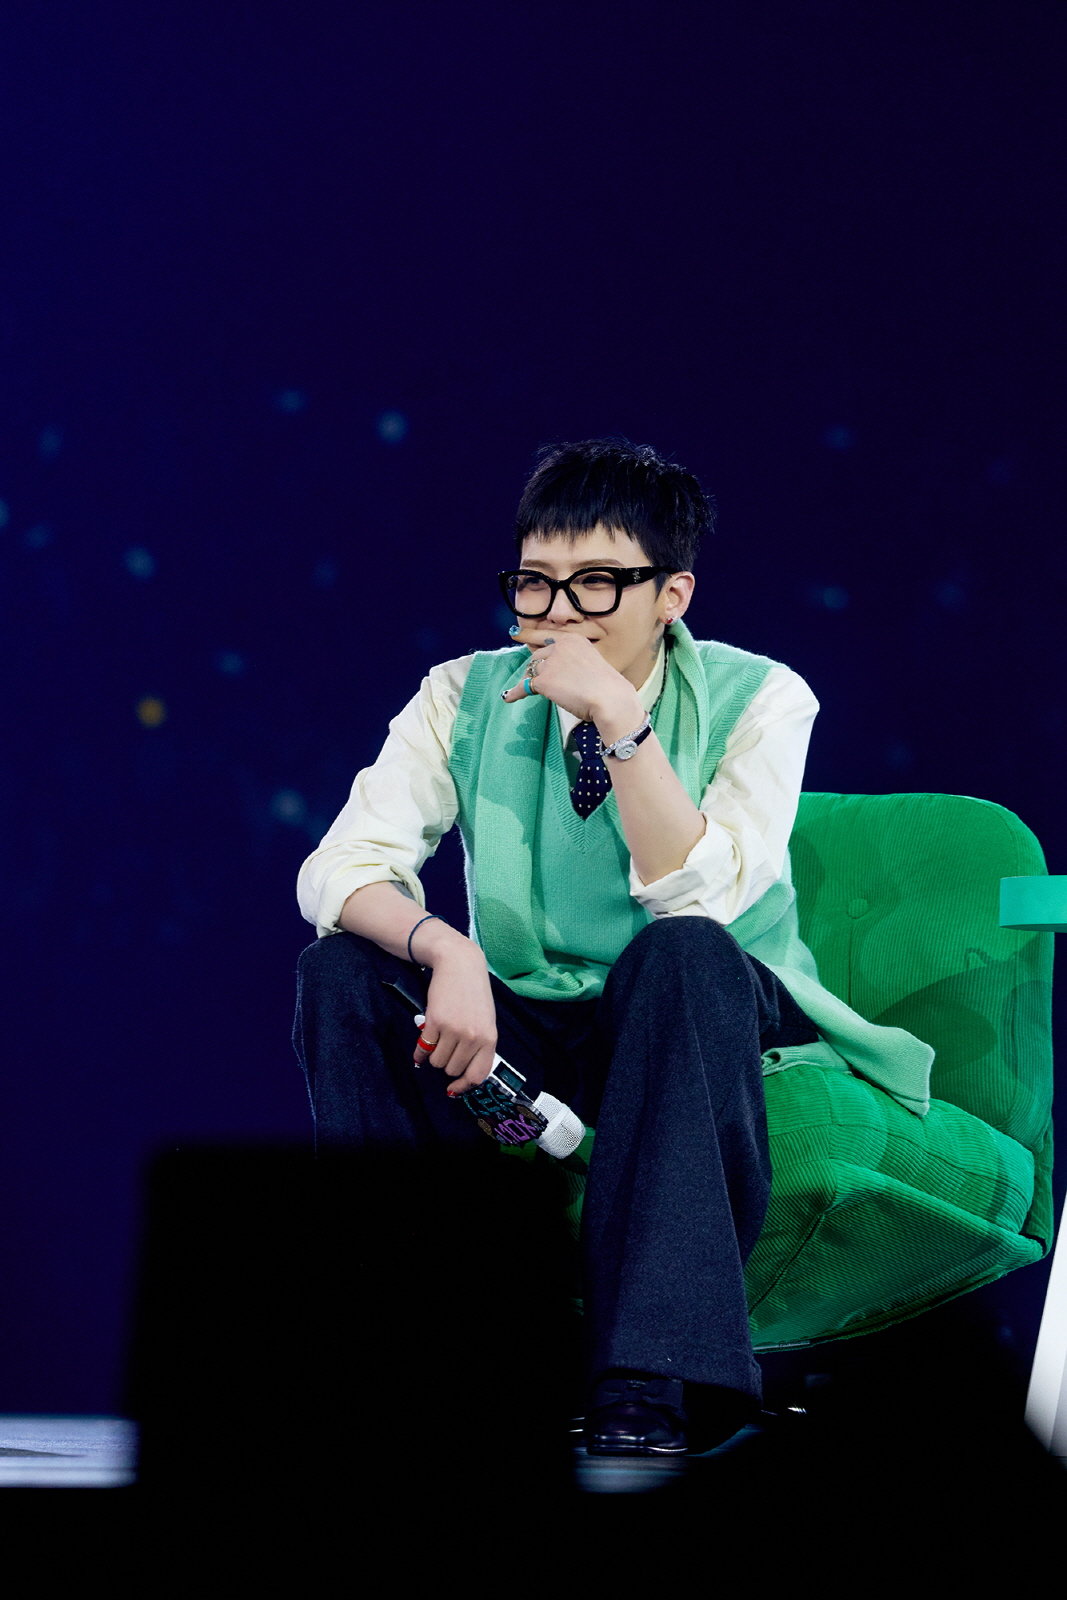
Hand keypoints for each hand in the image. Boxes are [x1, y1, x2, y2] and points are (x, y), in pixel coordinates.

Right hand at [413, 940, 497, 1096]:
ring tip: (437, 1043)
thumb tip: (463, 1075)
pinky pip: (424, 1049)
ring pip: (437, 1061)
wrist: (459, 964)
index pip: (477, 1075)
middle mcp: (473, 1037)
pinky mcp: (434, 1022)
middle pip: (452, 1069)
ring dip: (434, 1056)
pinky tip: (420, 1050)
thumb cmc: (474, 993)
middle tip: (446, 1050)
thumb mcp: (486, 1020)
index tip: (453, 1089)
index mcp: (489, 1038)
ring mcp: (453, 1030)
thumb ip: (479, 1045)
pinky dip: (420, 1053)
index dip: (463, 1086)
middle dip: (447, 1064)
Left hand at [500, 627, 640, 726]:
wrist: (610, 699)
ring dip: (531, 681)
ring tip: (529, 690)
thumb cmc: (607, 687)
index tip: (514, 633)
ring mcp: (551, 663)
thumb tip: (558, 672)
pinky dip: (516, 693)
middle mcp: (560, 647)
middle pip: (537, 657)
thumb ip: (574, 662)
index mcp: (573, 639)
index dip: (529, 636)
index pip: (546, 637)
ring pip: (533, 672)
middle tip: (533, 679)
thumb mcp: (592, 663)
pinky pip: (525, 686)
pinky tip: (509, 697)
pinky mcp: (544, 680)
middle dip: (535, 668)